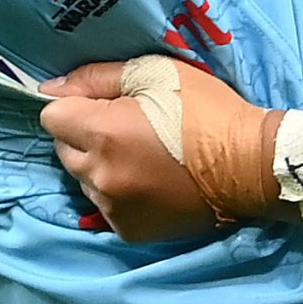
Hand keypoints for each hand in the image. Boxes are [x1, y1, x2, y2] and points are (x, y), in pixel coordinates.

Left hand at [40, 58, 275, 243]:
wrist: (251, 165)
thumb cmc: (207, 110)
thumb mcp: (155, 73)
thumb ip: (97, 77)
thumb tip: (51, 89)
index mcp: (102, 133)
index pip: (52, 117)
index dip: (75, 106)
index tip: (104, 105)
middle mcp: (100, 175)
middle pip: (63, 150)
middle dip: (85, 137)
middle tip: (127, 129)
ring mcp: (112, 208)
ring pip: (83, 180)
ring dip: (100, 166)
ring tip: (141, 158)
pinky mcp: (129, 230)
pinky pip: (105, 205)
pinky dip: (118, 193)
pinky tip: (150, 182)